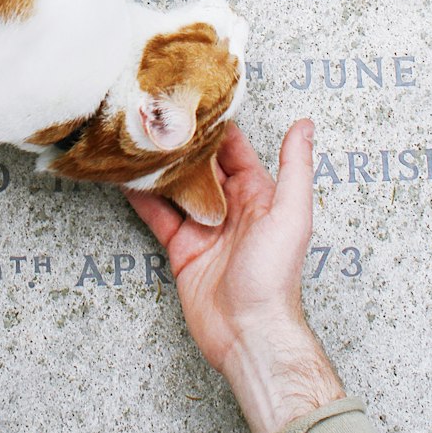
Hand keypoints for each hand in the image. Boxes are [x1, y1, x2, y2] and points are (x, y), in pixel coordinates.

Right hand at [124, 119, 345, 432]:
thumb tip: (305, 124)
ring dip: (158, 166)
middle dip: (180, 141)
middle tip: (153, 112)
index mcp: (258, 193)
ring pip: (176, 186)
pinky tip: (126, 178)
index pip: (233, 149)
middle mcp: (230, 205)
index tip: (190, 97)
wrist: (250, 335)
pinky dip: (142, 198)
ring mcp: (203, 227)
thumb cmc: (275, 276)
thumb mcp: (291, 215)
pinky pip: (158, 217)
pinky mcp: (181, 249)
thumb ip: (296, 168)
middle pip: (200, 164)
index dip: (213, 125)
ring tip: (135, 137)